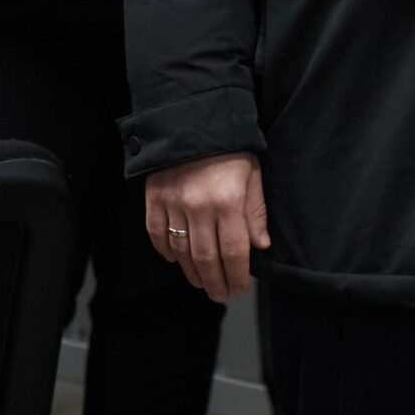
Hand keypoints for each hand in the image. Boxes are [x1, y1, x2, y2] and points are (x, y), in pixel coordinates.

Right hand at [146, 152, 270, 301]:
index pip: (234, 252)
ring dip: (191, 272)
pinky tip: (174, 259)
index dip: (237, 275)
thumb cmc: (230, 148)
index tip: (239, 288)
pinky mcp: (154, 198)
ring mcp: (173, 203)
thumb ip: (256, 213)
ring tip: (201, 282)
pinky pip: (156, 233)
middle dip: (215, 282)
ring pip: (181, 251)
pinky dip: (165, 250)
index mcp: (228, 202)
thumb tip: (260, 246)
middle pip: (206, 259)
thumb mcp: (252, 176)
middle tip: (220, 294)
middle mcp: (199, 207)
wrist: (192, 120)